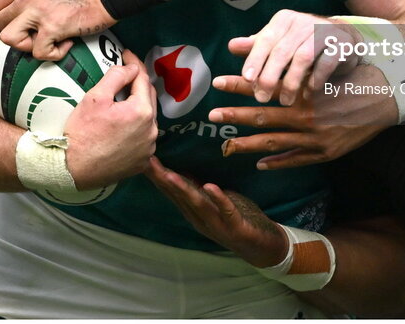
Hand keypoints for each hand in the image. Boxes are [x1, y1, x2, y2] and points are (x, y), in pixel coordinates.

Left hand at [0, 0, 112, 59]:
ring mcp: (38, 13)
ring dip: (27, 45)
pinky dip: (53, 53)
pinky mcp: (54, 28)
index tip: (11, 25)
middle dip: (16, 33)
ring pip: (10, 39)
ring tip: (45, 41)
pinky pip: (39, 52)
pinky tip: (66, 45)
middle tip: (34, 35)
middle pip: (0, 24)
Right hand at [64, 49, 156, 188]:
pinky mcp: (142, 162)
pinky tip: (126, 125)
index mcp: (142, 111)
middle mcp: (151, 130)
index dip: (135, 64)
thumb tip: (132, 67)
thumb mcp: (95, 97)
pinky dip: (138, 129)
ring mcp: (148, 148)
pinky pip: (144, 138)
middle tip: (126, 76)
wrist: (70, 170)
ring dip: (140, 107)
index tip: (127, 55)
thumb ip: (117, 76)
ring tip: (125, 101)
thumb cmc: (80, 133)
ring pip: (148, 119)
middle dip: (139, 85)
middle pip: (148, 98)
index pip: (142, 79)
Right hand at [146, 156, 287, 267]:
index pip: (171, 192)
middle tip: (146, 161)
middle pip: (178, 197)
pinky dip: (217, 198)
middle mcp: (200, 219)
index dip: (157, 176)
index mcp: (194, 212)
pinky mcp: (235, 226)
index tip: (142, 157)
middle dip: (162, 179)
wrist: (262, 247)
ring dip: (182, 189)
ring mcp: (216, 224)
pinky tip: (209, 186)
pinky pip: (225, 210)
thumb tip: (181, 169)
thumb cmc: (238, 218)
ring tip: (169, 174)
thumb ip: (198, 189)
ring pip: (197, 204)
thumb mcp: (215, 201)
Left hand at [207, 75, 392, 169]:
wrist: (386, 98)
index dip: (240, 85)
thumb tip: (273, 54)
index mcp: (305, 92)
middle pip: (263, 118)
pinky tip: (260, 164)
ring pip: (275, 143)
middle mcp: (307, 116)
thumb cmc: (355, 77)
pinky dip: (277, 163)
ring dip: (248, 145)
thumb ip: (298, 67)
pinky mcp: (326, 153)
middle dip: (235, 117)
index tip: (218, 82)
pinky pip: (296, 160)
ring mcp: (316, 138)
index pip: (265, 87)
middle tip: (211, 116)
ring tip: (227, 147)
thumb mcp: (326, 67)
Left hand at [229, 11, 358, 106]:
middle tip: (262, 97)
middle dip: (270, 76)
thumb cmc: (303, 42)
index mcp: (284, 20)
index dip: (255, 58)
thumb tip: (232, 46)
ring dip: (292, 82)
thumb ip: (258, 45)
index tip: (247, 78)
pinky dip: (316, 79)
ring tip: (285, 101)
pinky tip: (308, 92)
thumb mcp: (279, 41)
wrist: (342, 38)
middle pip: (282, 50)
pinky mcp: (341, 44)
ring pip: (303, 58)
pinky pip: (326, 63)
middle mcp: (303, 22)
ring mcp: (324, 31)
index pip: (266, 39)